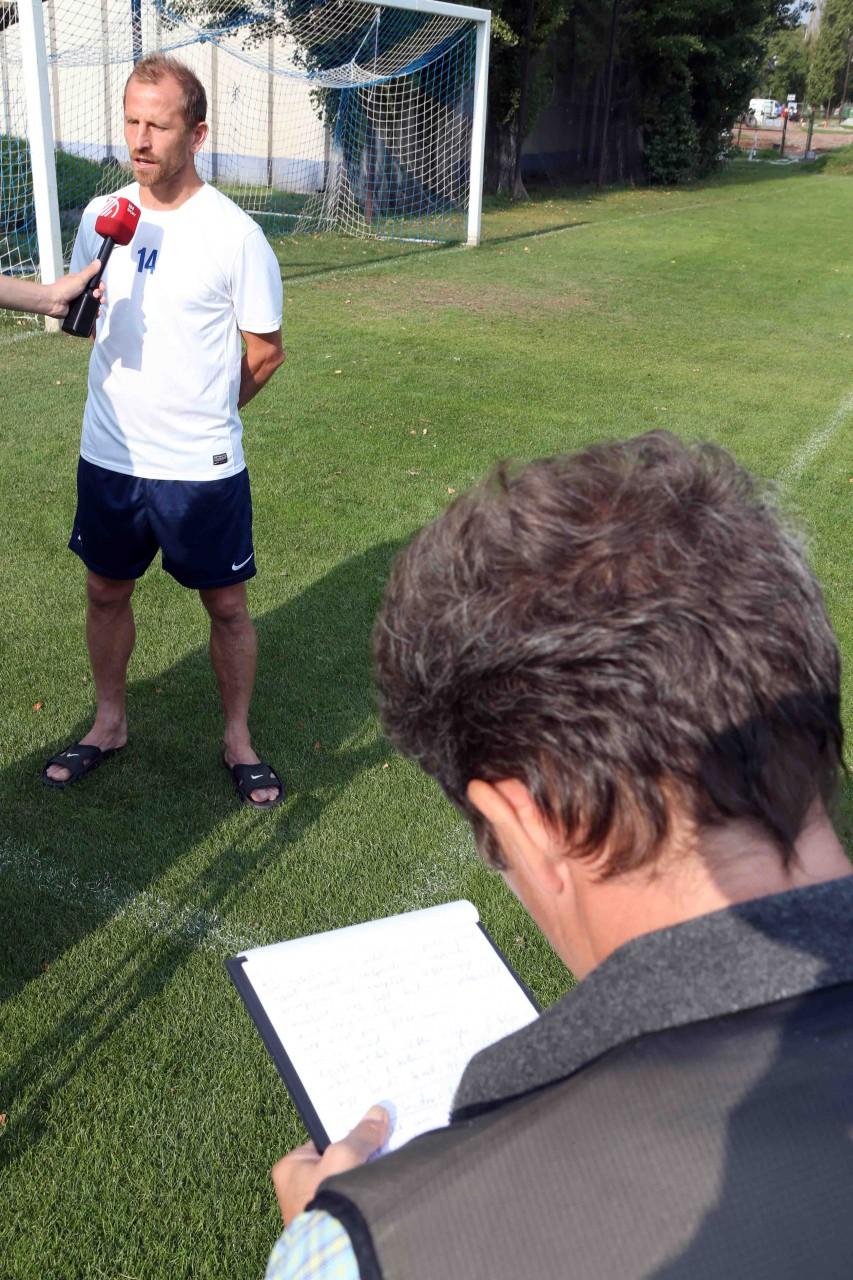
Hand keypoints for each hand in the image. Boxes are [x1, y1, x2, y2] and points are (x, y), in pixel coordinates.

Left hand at [45, 259, 103, 317]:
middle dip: (100, 294)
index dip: (100, 284)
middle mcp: (80, 290)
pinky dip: (94, 311)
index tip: (101, 287)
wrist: (54, 302)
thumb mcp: (80, 278)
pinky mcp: (78, 309)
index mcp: (80, 281)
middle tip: (97, 296)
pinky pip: (89, 310)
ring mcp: (79, 300)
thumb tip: (98, 261)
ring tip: (98, 304)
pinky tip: (96, 313)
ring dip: (98, 303)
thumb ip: (90, 271)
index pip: (94, 282)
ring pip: (94, 301)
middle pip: (95, 292)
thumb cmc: (65, 288)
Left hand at [271, 1105, 389, 1226]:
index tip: (364, 1123)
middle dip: (355, 1152)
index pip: (321, 1139)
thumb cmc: (325, 1202)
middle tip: (379, 1139)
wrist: (332, 1250)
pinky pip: (349, 1196)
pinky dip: (362, 1191)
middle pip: (334, 1158)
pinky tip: (377, 1185)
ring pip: (343, 1178)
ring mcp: (314, 1206)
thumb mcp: (343, 1156)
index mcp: (290, 1167)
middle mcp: (297, 1187)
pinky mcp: (330, 1221)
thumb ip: (361, 1135)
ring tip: (383, 1161)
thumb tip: (377, 1114)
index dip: (343, 1130)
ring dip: (360, 1172)